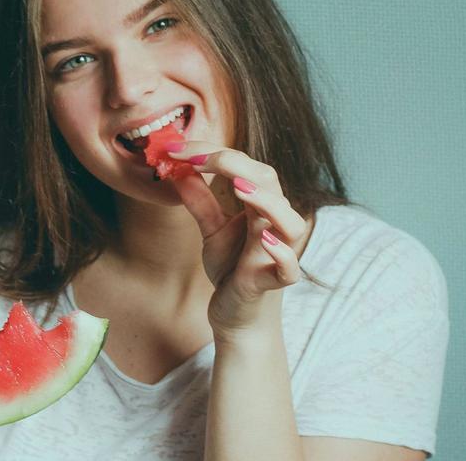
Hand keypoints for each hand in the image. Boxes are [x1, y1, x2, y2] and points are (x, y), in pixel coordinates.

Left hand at [165, 142, 310, 338]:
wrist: (237, 316)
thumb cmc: (231, 269)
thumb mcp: (211, 231)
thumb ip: (200, 202)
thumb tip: (179, 171)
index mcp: (260, 206)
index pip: (243, 167)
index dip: (212, 153)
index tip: (176, 149)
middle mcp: (274, 224)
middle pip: (269, 182)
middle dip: (233, 163)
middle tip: (195, 156)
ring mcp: (277, 253)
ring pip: (288, 221)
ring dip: (266, 201)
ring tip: (239, 186)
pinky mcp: (274, 282)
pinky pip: (289, 268)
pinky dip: (281, 253)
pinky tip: (263, 240)